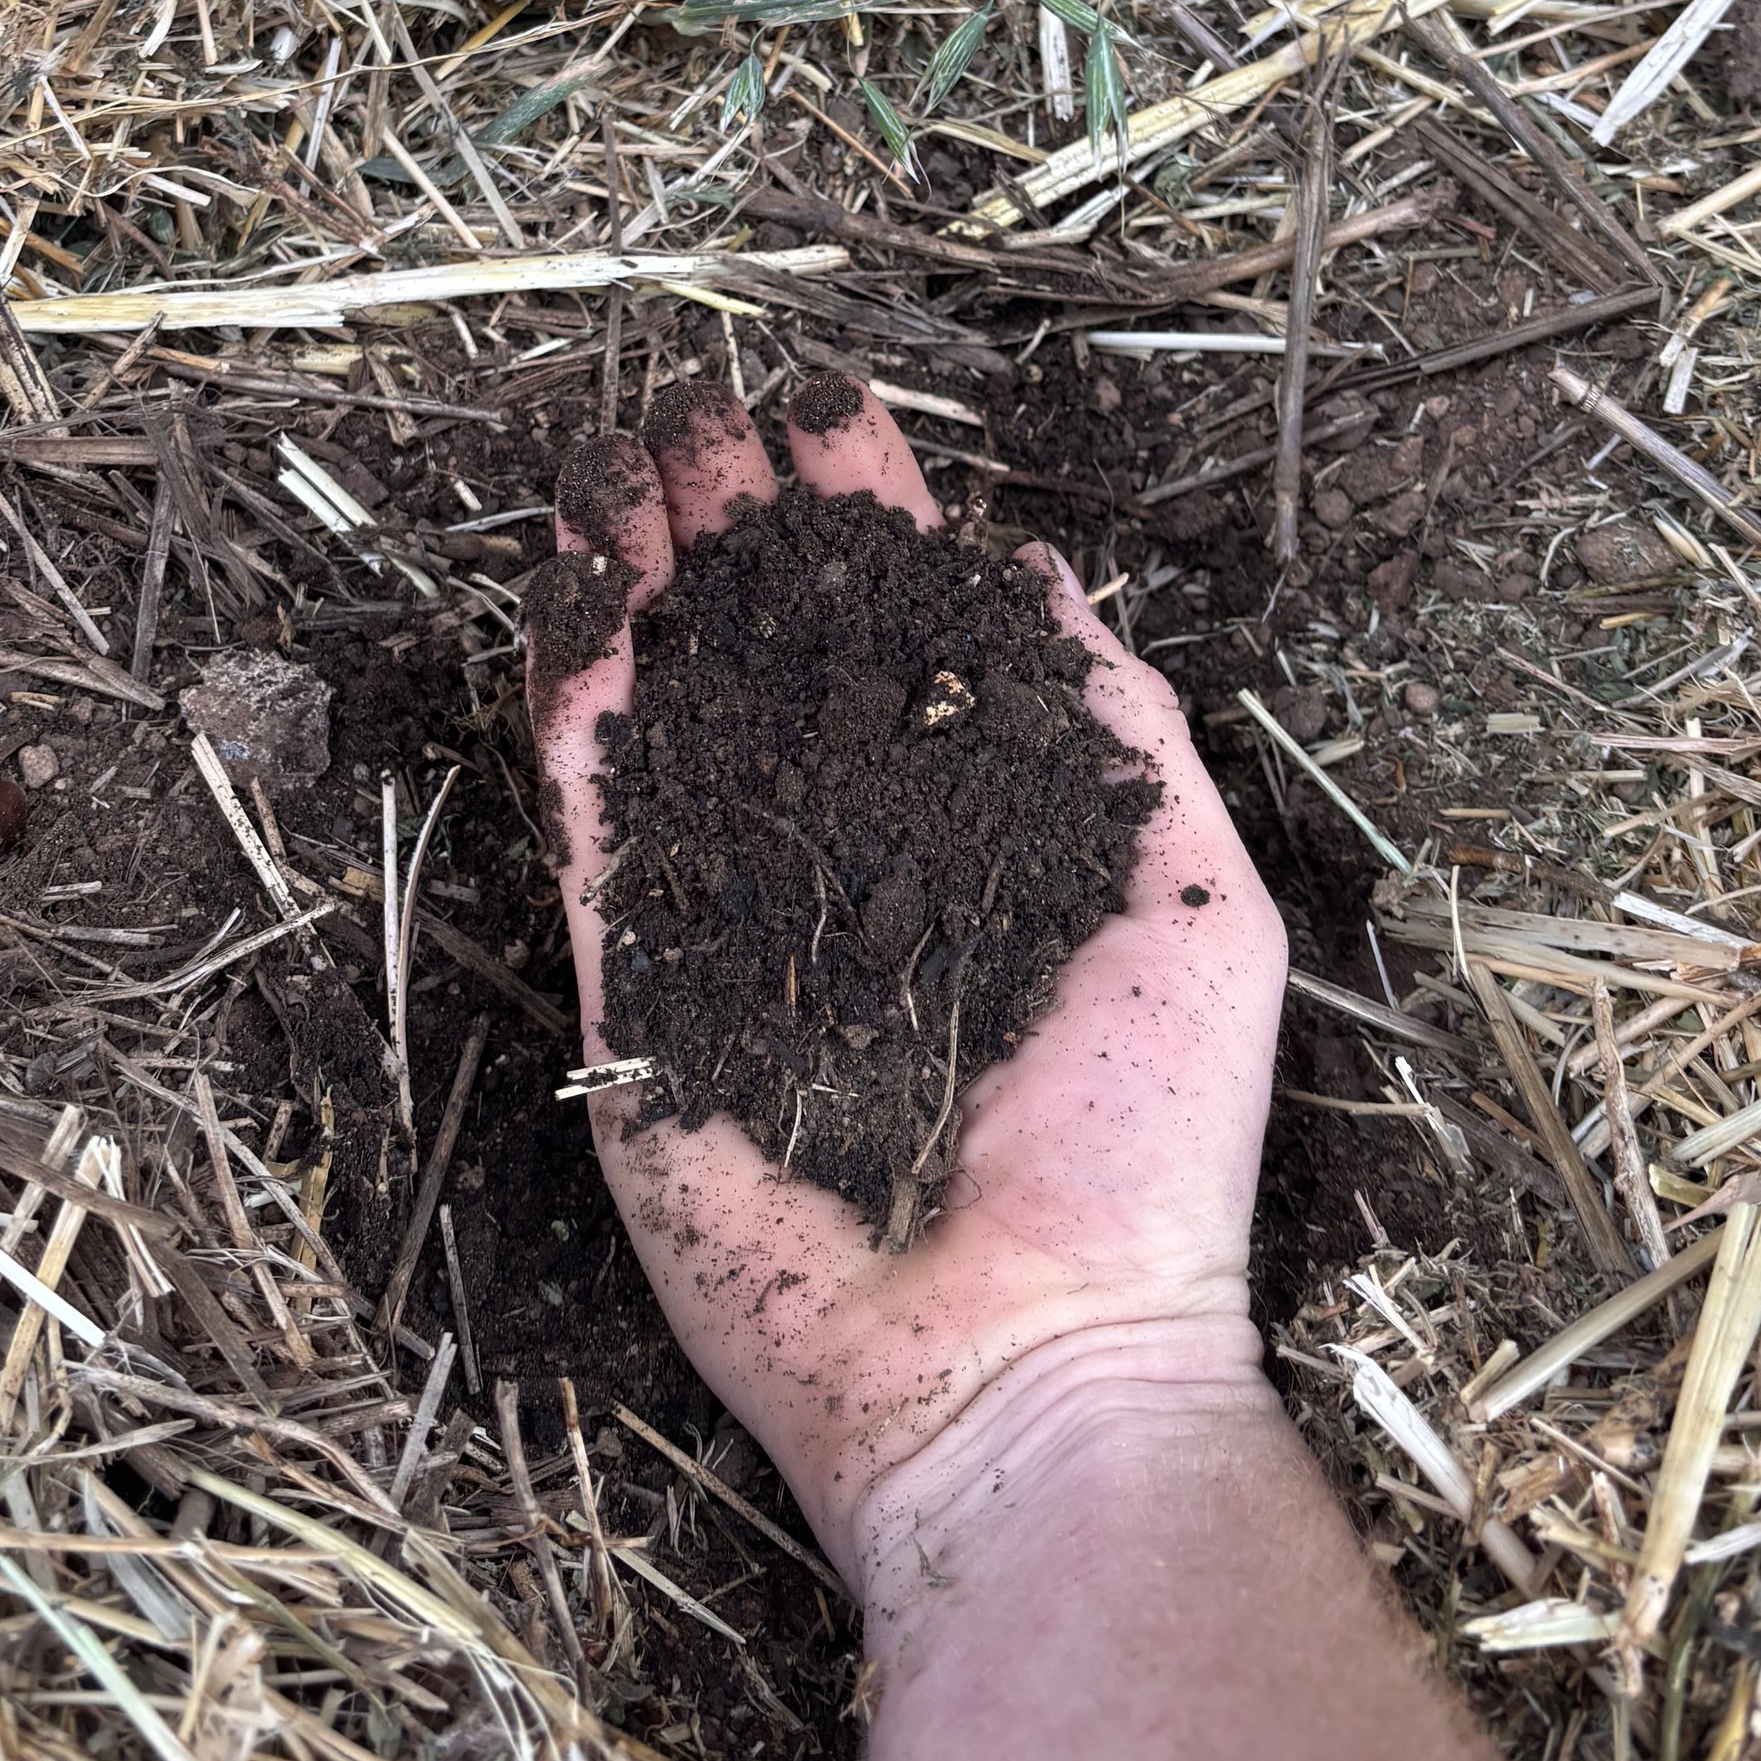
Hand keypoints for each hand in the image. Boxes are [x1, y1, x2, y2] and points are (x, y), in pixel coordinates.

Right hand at [528, 375, 1288, 1578]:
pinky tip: (572, 586)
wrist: (1017, 1353)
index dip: (860, 508)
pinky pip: (589, 801)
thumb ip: (1110, 716)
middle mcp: (843, 837)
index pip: (898, 624)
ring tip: (612, 460)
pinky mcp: (630, 972)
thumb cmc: (1141, 1138)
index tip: (825, 407)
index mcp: (973, 811)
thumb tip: (1032, 565)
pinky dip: (571, 687)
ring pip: (663, 692)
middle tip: (696, 411)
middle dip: (730, 513)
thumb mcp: (1189, 890)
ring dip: (636, 568)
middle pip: (763, 636)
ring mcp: (728, 899)